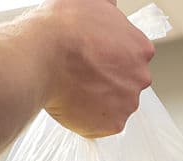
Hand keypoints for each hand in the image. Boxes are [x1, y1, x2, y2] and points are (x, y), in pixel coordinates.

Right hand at [32, 0, 154, 136]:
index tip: (93, 62)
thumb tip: (107, 8)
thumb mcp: (90, 2)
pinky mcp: (111, 125)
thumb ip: (107, 9)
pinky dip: (87, 120)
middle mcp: (140, 77)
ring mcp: (127, 103)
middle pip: (126, 85)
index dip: (110, 61)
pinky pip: (100, 126)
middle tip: (82, 78)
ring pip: (114, 107)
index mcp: (141, 48)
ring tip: (73, 91)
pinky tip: (71, 105)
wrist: (41, 54)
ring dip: (98, 103)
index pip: (131, 59)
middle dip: (107, 83)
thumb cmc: (62, 28)